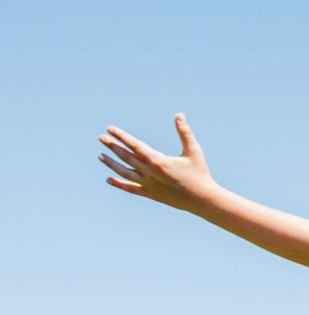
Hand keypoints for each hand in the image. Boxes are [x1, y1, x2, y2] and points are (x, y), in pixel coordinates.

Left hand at [99, 114, 218, 211]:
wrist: (203, 199)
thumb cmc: (200, 174)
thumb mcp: (194, 151)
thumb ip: (184, 132)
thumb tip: (179, 115)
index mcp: (158, 160)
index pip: (134, 145)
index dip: (121, 136)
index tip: (110, 129)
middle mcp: (149, 172)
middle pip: (126, 157)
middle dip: (113, 146)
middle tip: (101, 138)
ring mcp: (149, 184)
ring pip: (124, 172)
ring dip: (111, 163)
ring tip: (100, 155)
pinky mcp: (151, 194)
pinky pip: (131, 188)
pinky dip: (119, 184)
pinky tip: (109, 179)